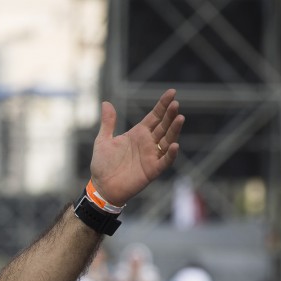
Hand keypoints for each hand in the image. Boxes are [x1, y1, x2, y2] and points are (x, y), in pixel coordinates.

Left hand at [89, 89, 183, 205]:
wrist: (101, 187)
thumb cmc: (102, 165)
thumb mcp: (103, 141)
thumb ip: (108, 123)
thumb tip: (106, 103)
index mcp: (138, 134)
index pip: (155, 116)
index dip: (163, 105)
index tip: (172, 92)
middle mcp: (148, 143)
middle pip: (164, 126)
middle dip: (170, 115)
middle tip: (176, 103)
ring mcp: (151, 156)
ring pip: (167, 140)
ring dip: (174, 130)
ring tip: (179, 118)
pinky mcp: (152, 170)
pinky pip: (164, 161)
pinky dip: (170, 154)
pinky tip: (174, 145)